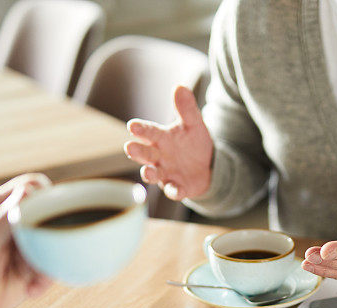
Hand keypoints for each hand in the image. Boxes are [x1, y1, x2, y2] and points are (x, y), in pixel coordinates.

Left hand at [0, 174, 52, 307]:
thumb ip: (3, 219)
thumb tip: (28, 191)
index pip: (29, 187)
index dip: (44, 194)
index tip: (48, 213)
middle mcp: (13, 225)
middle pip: (47, 217)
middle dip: (49, 234)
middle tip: (42, 251)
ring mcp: (23, 248)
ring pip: (52, 244)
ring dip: (46, 262)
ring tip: (31, 280)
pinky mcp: (30, 271)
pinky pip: (50, 269)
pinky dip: (44, 280)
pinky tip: (30, 291)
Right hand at [124, 85, 213, 200]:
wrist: (208, 166)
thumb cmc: (193, 143)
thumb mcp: (193, 124)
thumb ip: (186, 108)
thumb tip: (180, 86)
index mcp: (161, 138)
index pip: (149, 132)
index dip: (141, 129)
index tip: (132, 125)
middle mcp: (159, 156)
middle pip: (145, 153)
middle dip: (138, 151)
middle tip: (129, 147)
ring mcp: (167, 173)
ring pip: (153, 174)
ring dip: (149, 173)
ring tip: (147, 172)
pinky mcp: (178, 187)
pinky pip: (174, 191)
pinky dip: (174, 191)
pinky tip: (176, 191)